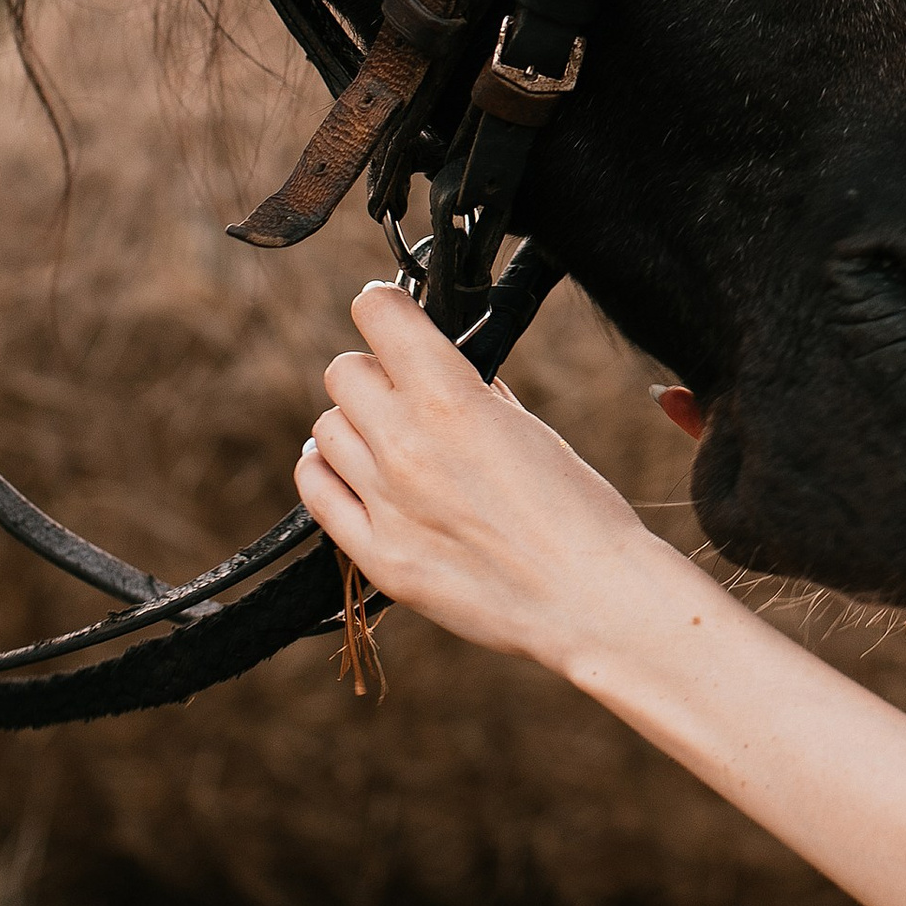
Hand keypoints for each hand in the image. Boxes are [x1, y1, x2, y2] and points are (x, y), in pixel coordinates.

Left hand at [296, 282, 673, 669]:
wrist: (589, 598)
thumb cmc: (578, 512)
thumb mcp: (531, 428)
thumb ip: (475, 395)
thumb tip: (437, 373)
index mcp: (453, 400)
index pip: (377, 314)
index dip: (385, 307)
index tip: (393, 317)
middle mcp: (406, 444)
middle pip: (343, 372)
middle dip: (374, 374)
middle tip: (403, 394)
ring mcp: (386, 502)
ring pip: (324, 429)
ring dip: (353, 427)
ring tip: (387, 443)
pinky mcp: (377, 555)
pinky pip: (316, 490)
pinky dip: (328, 472)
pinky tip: (352, 472)